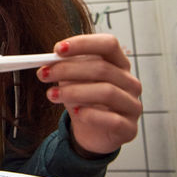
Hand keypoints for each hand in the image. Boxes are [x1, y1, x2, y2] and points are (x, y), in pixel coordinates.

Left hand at [36, 34, 142, 155]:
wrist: (92, 133)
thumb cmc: (84, 101)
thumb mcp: (72, 81)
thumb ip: (65, 68)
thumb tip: (47, 63)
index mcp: (118, 63)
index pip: (108, 44)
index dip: (84, 44)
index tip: (58, 49)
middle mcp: (129, 82)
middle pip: (102, 68)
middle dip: (68, 69)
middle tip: (44, 73)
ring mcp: (132, 105)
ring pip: (107, 92)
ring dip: (73, 92)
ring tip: (51, 94)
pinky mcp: (129, 128)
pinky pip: (112, 119)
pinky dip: (90, 114)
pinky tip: (76, 112)